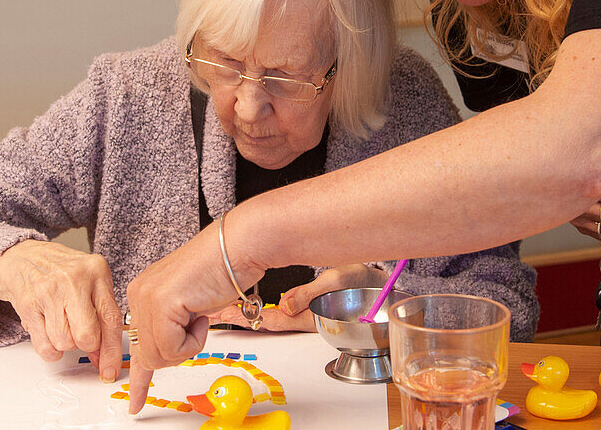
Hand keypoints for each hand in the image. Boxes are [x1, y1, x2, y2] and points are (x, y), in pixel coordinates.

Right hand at [0, 239, 122, 381]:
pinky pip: (44, 345)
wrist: (21, 256)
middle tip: (81, 336)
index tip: (110, 370)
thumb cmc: (60, 271)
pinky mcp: (29, 303)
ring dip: (65, 344)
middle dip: (85, 345)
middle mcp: (75, 279)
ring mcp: (50, 291)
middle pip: (87, 336)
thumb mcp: (89, 281)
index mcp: (97, 271)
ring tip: (61, 324)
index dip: (112, 350)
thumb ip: (101, 314)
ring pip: (65, 342)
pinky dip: (49, 348)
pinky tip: (48, 330)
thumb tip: (105, 357)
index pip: (111, 318)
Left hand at [125, 214, 264, 414]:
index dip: (138, 377)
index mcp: (142, 293)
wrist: (238, 248)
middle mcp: (138, 293)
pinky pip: (172, 347)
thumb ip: (170, 328)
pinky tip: (201, 314)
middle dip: (177, 352)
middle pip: (148, 356)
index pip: (134, 342)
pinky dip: (194, 340)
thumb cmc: (221, 271)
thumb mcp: (187, 306)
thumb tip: (160, 357)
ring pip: (159, 356)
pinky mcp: (161, 303)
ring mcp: (146, 297)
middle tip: (196, 325)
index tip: (135, 401)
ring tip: (200, 315)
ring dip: (188, 345)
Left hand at [205, 264, 388, 331]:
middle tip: (215, 311)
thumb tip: (285, 304)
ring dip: (248, 312)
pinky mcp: (310, 308)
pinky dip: (262, 307)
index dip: (246, 318)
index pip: (271, 319)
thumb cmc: (366, 284)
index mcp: (310, 314)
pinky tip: (250, 302)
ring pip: (271, 316)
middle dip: (240, 316)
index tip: (224, 313)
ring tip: (224, 307)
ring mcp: (307, 313)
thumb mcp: (339, 280)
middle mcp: (305, 317)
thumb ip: (311, 293)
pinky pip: (281, 310)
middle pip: (265, 320)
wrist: (385, 287)